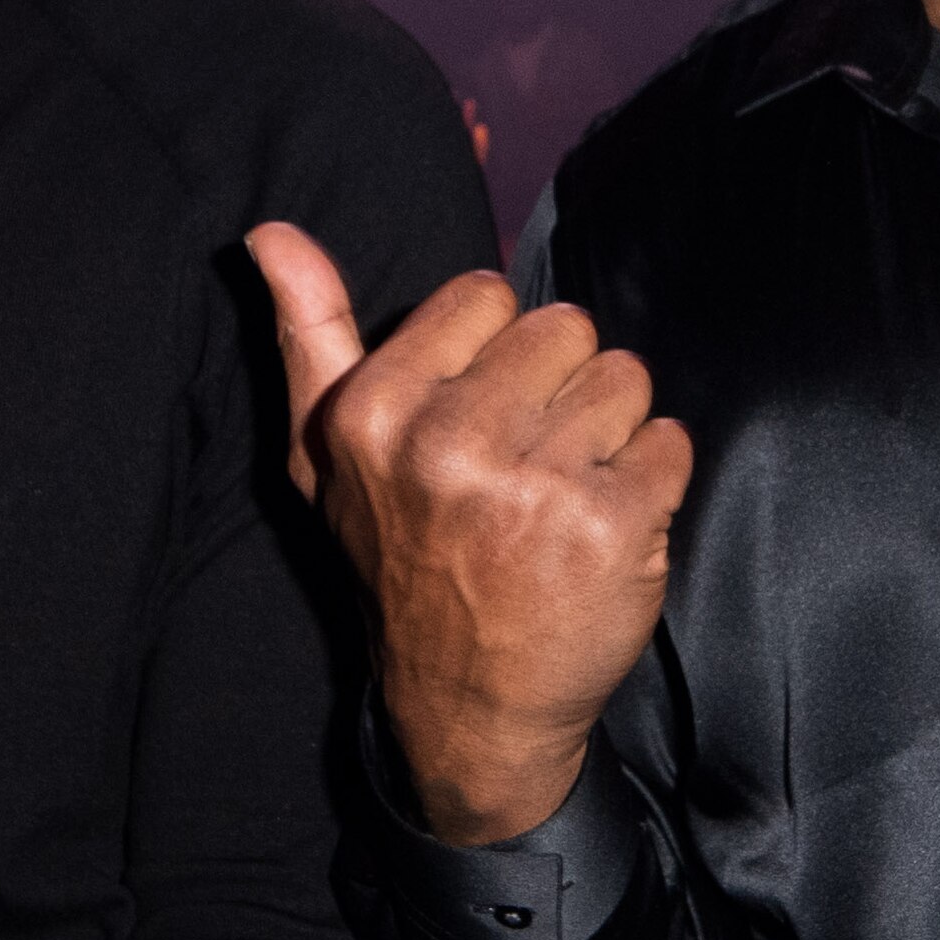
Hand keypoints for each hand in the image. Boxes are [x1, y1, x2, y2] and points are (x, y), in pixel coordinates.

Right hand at [247, 219, 692, 847]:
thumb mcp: (328, 454)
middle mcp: (450, 443)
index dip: (495, 352)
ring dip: (610, 433)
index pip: (486, 295)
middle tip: (528, 462)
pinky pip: (669, 440)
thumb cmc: (402, 564)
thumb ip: (311, 334)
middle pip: (563, 326)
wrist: (470, 707)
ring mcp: (537, 485)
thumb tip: (270, 233)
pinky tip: (604, 530)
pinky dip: (651, 482)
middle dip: (558, 387)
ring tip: (564, 496)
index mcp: (376, 411)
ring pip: (624, 377)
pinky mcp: (613, 525)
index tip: (478, 414)